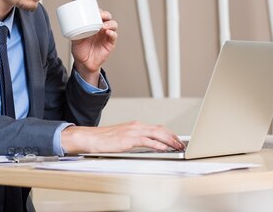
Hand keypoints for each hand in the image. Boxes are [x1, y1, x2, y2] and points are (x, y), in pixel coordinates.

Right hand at [61, 121, 184, 153]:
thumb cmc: (104, 139)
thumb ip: (136, 140)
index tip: (177, 140)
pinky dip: (157, 144)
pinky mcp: (128, 139)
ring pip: (156, 133)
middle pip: (160, 129)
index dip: (169, 133)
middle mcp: (136, 126)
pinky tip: (163, 148)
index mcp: (135, 125)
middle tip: (181, 144)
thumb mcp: (123, 137)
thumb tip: (148, 146)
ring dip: (169, 140)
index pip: (157, 128)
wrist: (91, 138)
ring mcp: (133, 131)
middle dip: (173, 137)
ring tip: (176, 147)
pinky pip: (146, 141)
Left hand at [71, 10, 117, 83]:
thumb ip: (75, 33)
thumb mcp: (74, 40)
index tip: (95, 10)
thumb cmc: (80, 51)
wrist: (84, 64)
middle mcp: (101, 29)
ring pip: (113, 25)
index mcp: (93, 26)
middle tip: (101, 16)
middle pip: (107, 17)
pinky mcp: (110, 43)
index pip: (98, 15)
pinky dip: (112, 33)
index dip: (98, 11)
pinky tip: (108, 32)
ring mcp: (106, 36)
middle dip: (105, 15)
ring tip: (104, 26)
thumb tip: (72, 25)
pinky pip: (114, 36)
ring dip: (110, 23)